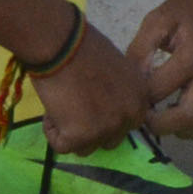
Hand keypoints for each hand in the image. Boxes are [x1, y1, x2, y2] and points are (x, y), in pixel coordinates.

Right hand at [29, 5, 155, 150]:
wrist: (63, 44)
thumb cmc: (84, 48)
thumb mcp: (117, 70)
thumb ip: (118, 92)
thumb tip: (105, 107)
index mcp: (141, 97)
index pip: (127, 124)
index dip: (106, 118)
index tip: (91, 106)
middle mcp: (130, 115)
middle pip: (110, 140)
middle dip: (91, 130)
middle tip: (74, 109)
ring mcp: (107, 128)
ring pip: (86, 148)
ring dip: (72, 133)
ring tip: (62, 106)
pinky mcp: (81, 136)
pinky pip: (62, 147)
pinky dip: (52, 131)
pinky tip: (51, 109)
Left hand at [124, 0, 192, 138]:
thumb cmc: (184, 9)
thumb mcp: (155, 22)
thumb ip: (139, 52)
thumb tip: (130, 85)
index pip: (159, 90)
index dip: (138, 95)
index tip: (128, 92)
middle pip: (187, 116)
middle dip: (159, 124)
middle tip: (143, 115)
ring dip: (182, 130)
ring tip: (164, 116)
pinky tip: (180, 113)